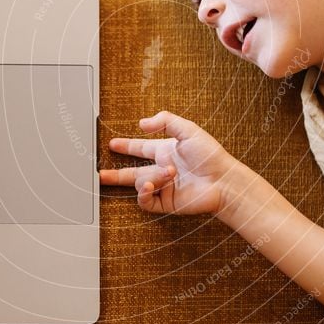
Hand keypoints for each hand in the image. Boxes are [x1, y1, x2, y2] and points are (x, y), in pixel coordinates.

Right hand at [99, 111, 241, 214]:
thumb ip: (165, 121)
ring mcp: (163, 187)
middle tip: (100, 174)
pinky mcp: (166, 202)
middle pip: (132, 172)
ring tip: (166, 174)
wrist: (223, 180)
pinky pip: (145, 200)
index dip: (126, 146)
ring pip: (140, 183)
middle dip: (115, 174)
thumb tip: (141, 124)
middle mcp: (162, 169)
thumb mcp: (188, 129)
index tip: (113, 144)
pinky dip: (143, 193)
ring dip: (149, 177)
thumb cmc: (211, 156)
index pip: (141, 148)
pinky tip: (150, 186)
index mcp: (166, 151)